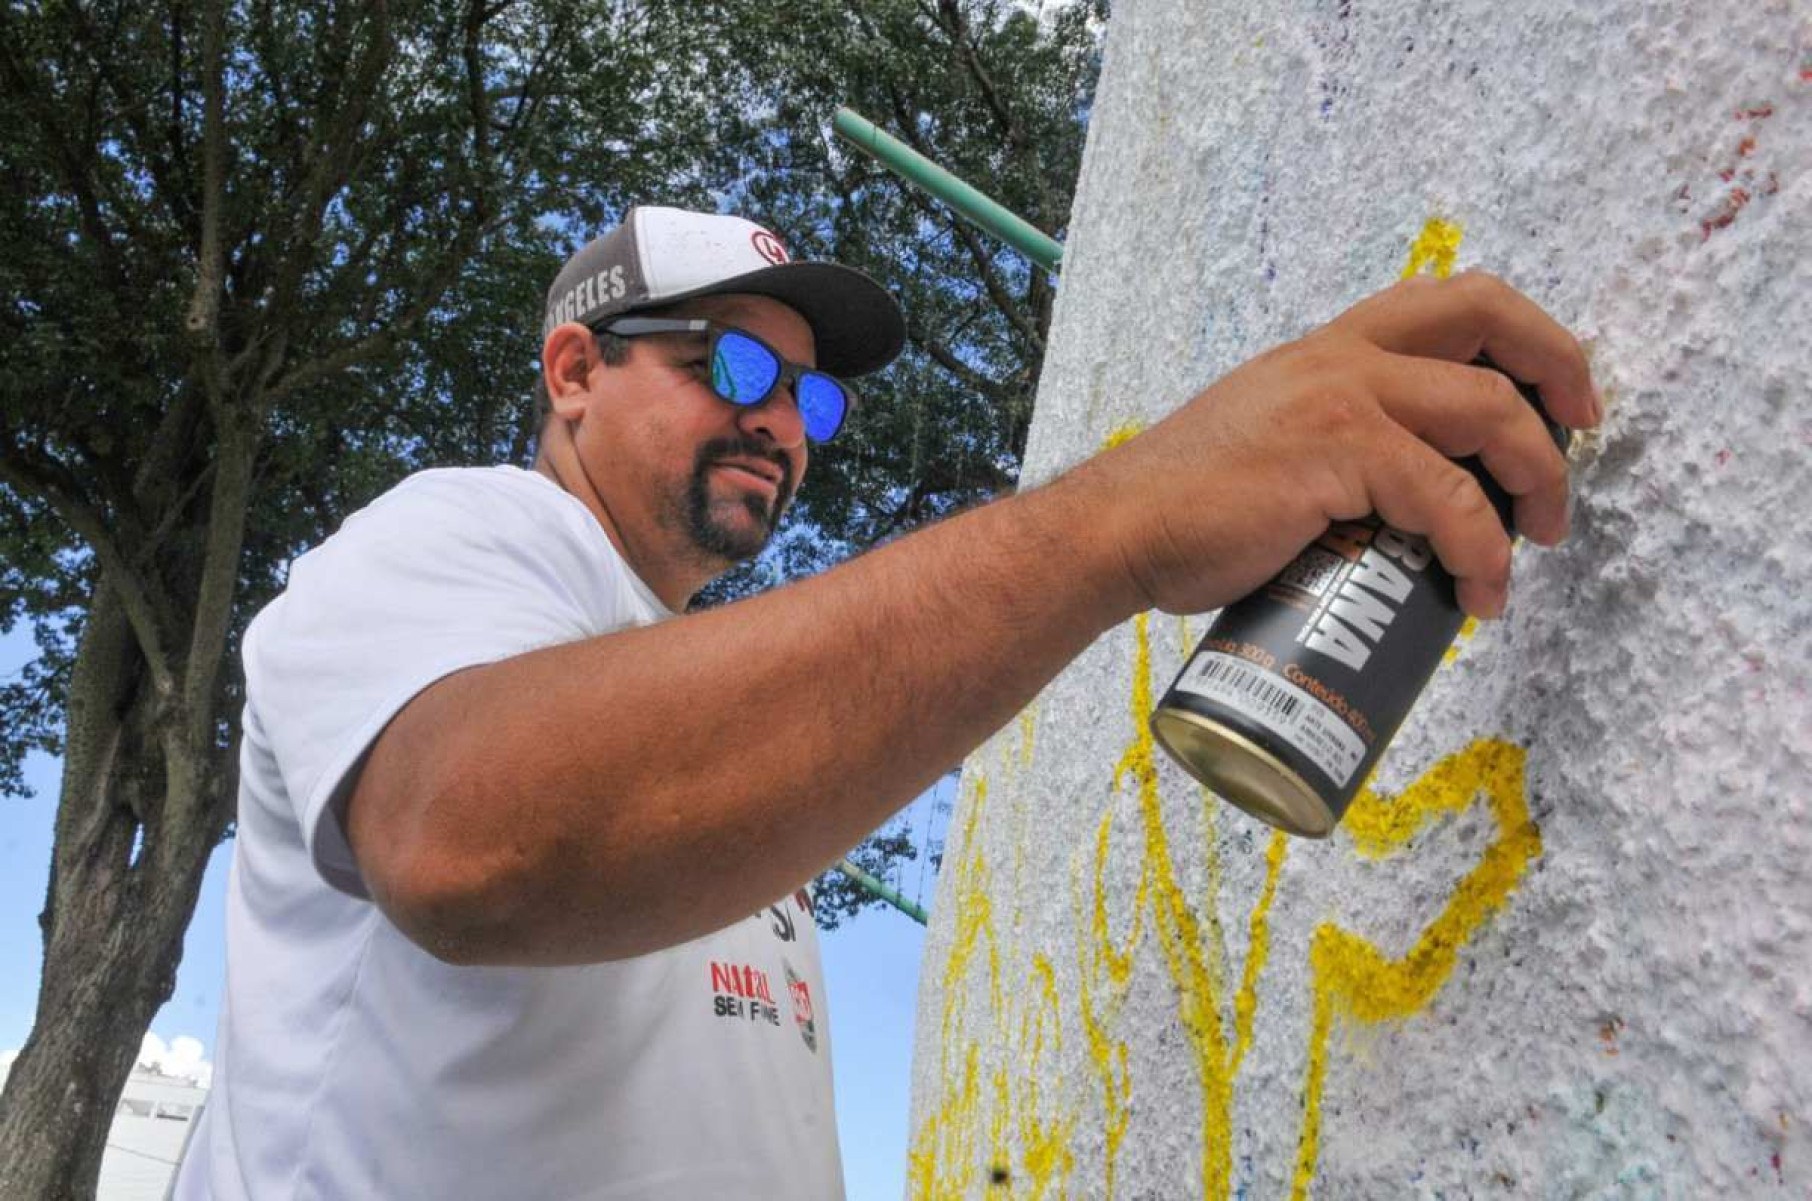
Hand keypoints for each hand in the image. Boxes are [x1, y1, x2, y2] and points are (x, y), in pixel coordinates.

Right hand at [1081, 271, 1600, 619]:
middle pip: (1487, 318)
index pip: (1450, 300)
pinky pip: (1448, 497)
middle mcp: (1340, 356)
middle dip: (1560, 372)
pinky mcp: (1336, 456)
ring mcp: (1340, 399)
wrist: (1118, 533)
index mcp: (1328, 350)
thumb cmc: (1185, 510)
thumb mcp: (1271, 445)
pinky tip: (1480, 591)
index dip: (1527, 335)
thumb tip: (1399, 510)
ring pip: (1488, 411)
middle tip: (1578, 446)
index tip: (1559, 400)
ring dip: (1537, 482)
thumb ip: (1330, 446)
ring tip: (1534, 545)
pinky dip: (1482, 549)